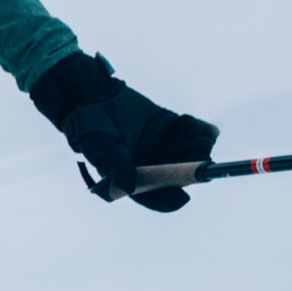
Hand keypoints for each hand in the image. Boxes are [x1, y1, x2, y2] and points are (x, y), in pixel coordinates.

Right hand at [31, 53, 218, 211]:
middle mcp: (152, 165)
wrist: (91, 93)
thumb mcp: (98, 147)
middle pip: (180, 174)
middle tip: (201, 156)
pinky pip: (194, 133)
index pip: (156, 194)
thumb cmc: (88, 124)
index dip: (171, 196)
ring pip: (192, 154)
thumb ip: (114, 165)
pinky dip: (201, 130)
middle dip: (193, 167)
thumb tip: (129, 187)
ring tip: (203, 137)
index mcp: (134, 177)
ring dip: (200, 147)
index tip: (184, 194)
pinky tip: (200, 126)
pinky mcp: (171, 126)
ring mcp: (164, 145)